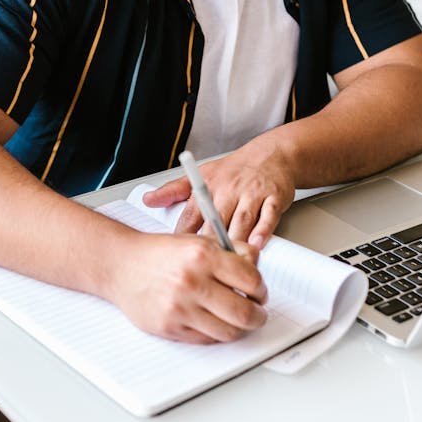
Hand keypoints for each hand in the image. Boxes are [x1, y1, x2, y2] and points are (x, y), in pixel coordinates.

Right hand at [105, 231, 267, 343]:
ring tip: (237, 321)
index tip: (259, 293)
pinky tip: (214, 323)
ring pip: (228, 332)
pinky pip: (207, 339)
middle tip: (257, 313)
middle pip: (245, 313)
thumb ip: (232, 251)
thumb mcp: (198, 240)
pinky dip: (216, 334)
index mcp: (203, 255)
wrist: (122, 264)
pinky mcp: (170, 326)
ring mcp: (180, 306)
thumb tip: (256, 269)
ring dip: (239, 329)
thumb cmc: (160, 253)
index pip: (252, 281)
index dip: (261, 290)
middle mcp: (192, 281)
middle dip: (257, 316)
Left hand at [142, 137, 295, 248]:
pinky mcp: (274, 198)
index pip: (192, 215)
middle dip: (209, 244)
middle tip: (203, 267)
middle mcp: (229, 190)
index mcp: (209, 187)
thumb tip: (148, 200)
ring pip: (241, 220)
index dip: (184, 238)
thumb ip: (174, 191)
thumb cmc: (235, 170)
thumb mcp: (201, 174)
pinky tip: (257, 244)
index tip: (179, 256)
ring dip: (235, 240)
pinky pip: (268, 216)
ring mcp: (252, 194)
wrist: (271, 154)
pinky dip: (263, 231)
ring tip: (229, 262)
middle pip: (216, 221)